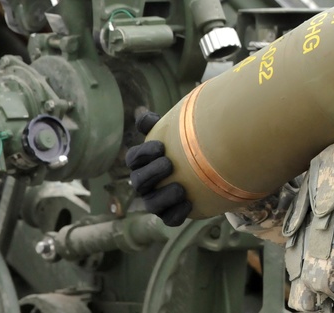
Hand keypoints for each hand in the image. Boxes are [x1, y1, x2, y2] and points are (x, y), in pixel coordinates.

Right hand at [126, 111, 191, 225]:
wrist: (200, 171)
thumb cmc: (179, 149)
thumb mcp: (170, 134)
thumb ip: (157, 124)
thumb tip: (143, 115)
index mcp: (142, 163)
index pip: (133, 158)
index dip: (144, 153)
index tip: (161, 146)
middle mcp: (144, 184)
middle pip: (139, 181)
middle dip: (152, 173)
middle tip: (169, 164)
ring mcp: (155, 201)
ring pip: (152, 204)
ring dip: (164, 196)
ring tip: (181, 188)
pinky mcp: (169, 215)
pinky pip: (169, 219)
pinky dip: (177, 213)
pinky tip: (190, 203)